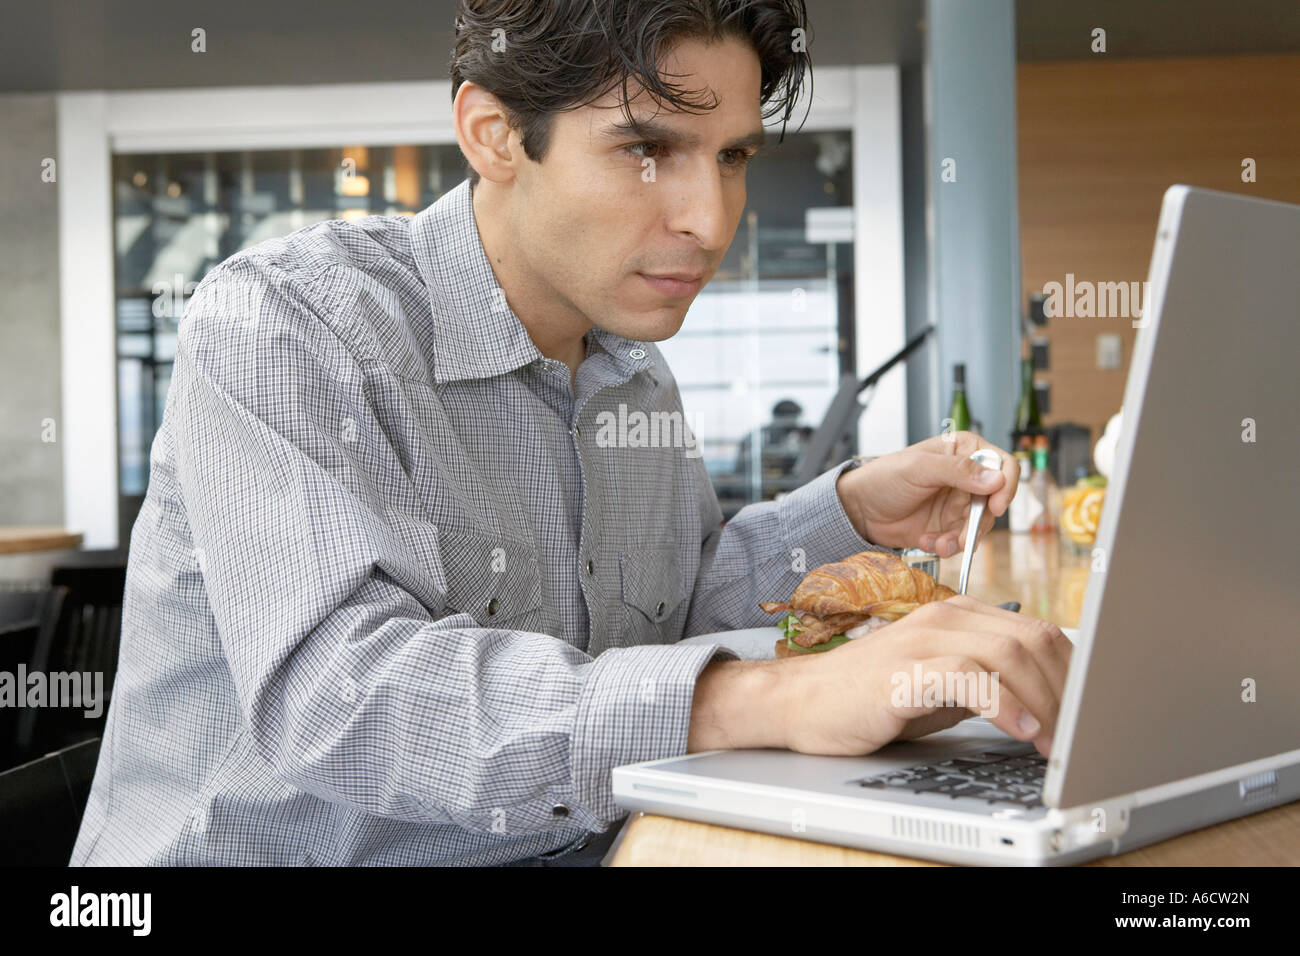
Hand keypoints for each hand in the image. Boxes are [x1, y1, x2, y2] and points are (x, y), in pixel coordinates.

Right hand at [778, 595, 1069, 757]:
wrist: (800, 702)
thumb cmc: (867, 697)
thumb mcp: (939, 685)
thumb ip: (986, 682)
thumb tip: (1046, 704)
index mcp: (957, 615)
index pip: (1038, 631)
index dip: (1072, 674)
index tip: (1087, 713)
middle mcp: (944, 617)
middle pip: (1033, 640)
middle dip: (1067, 690)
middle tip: (1078, 734)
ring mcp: (923, 639)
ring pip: (1009, 654)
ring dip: (1044, 702)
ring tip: (1054, 741)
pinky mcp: (904, 670)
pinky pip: (969, 677)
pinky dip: (1005, 705)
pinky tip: (1020, 730)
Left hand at [836, 432, 1018, 556]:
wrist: (859, 509)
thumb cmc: (884, 478)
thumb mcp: (919, 468)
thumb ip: (958, 471)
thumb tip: (997, 480)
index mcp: (963, 451)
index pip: (1002, 464)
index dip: (1005, 485)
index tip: (995, 506)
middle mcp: (966, 477)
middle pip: (995, 501)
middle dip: (979, 522)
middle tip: (962, 536)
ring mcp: (958, 504)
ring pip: (980, 525)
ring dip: (962, 538)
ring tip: (938, 542)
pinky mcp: (948, 527)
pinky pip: (962, 541)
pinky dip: (948, 546)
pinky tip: (927, 542)